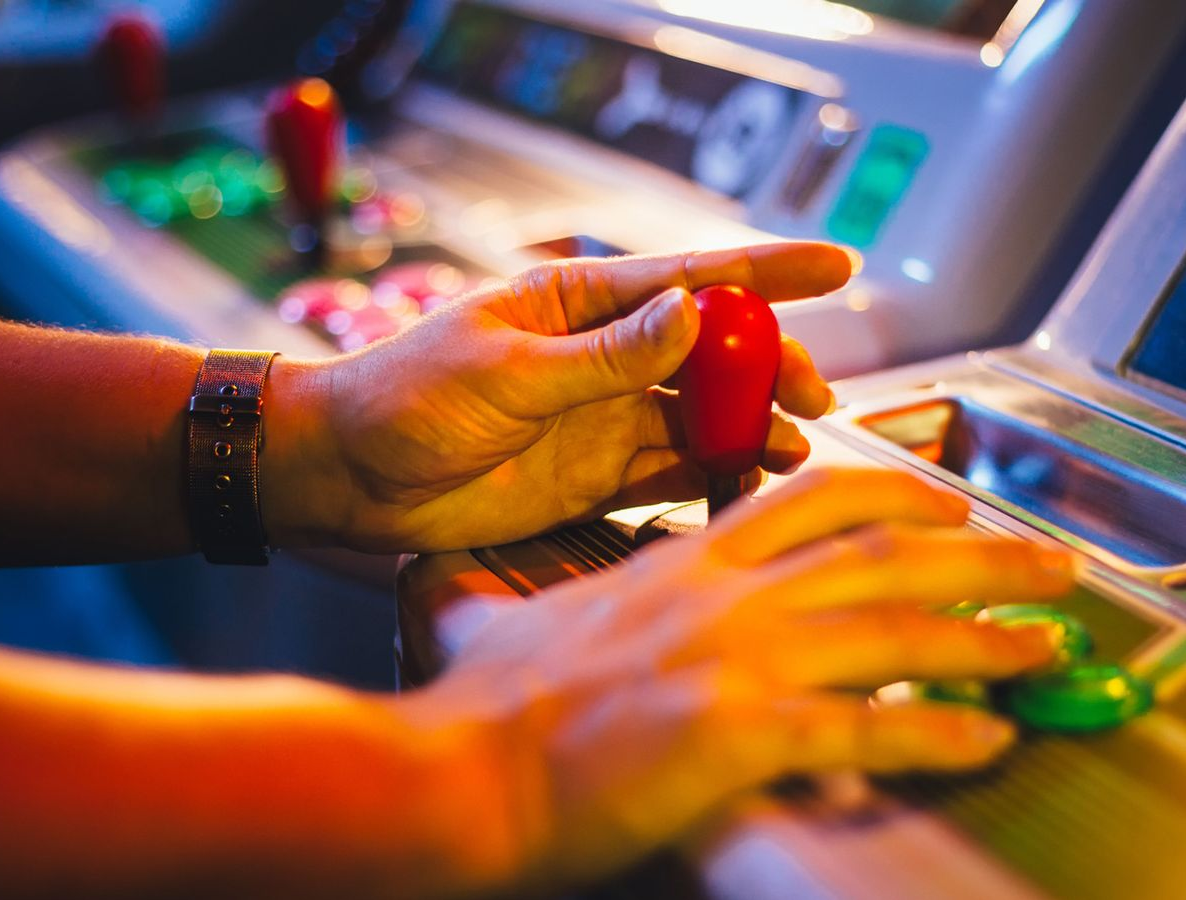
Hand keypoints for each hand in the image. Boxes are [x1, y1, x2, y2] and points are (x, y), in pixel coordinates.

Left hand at [259, 244, 852, 552]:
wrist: (347, 478)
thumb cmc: (404, 399)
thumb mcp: (504, 371)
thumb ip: (603, 357)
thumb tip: (692, 316)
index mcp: (578, 304)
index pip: (688, 278)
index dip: (767, 273)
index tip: (838, 265)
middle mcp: (603, 357)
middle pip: (712, 353)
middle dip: (770, 366)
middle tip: (815, 394)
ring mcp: (603, 417)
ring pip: (702, 416)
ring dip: (751, 427)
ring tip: (794, 447)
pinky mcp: (596, 477)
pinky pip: (673, 471)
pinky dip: (716, 476)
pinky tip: (751, 481)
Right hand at [396, 468, 1077, 893]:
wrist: (459, 774)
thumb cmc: (481, 711)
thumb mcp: (496, 620)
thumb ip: (508, 599)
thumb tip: (451, 584)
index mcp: (683, 565)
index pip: (809, 498)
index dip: (895, 491)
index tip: (947, 500)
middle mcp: (724, 596)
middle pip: (882, 549)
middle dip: (982, 551)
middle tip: (1051, 565)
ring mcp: (736, 660)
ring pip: (894, 624)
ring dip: (986, 634)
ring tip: (1047, 645)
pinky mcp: (741, 734)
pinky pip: (867, 726)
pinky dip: (937, 732)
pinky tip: (985, 740)